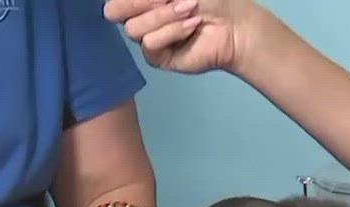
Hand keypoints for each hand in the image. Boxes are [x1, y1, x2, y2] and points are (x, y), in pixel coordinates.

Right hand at [103, 0, 265, 74]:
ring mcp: (147, 37)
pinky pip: (149, 44)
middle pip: (113, 11)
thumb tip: (134, 1)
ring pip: (133, 29)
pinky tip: (192, 26)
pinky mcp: (158, 58)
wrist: (236, 21)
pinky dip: (171, 32)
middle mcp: (140, 16)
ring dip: (164, 16)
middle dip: (142, 1)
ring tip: (190, 9)